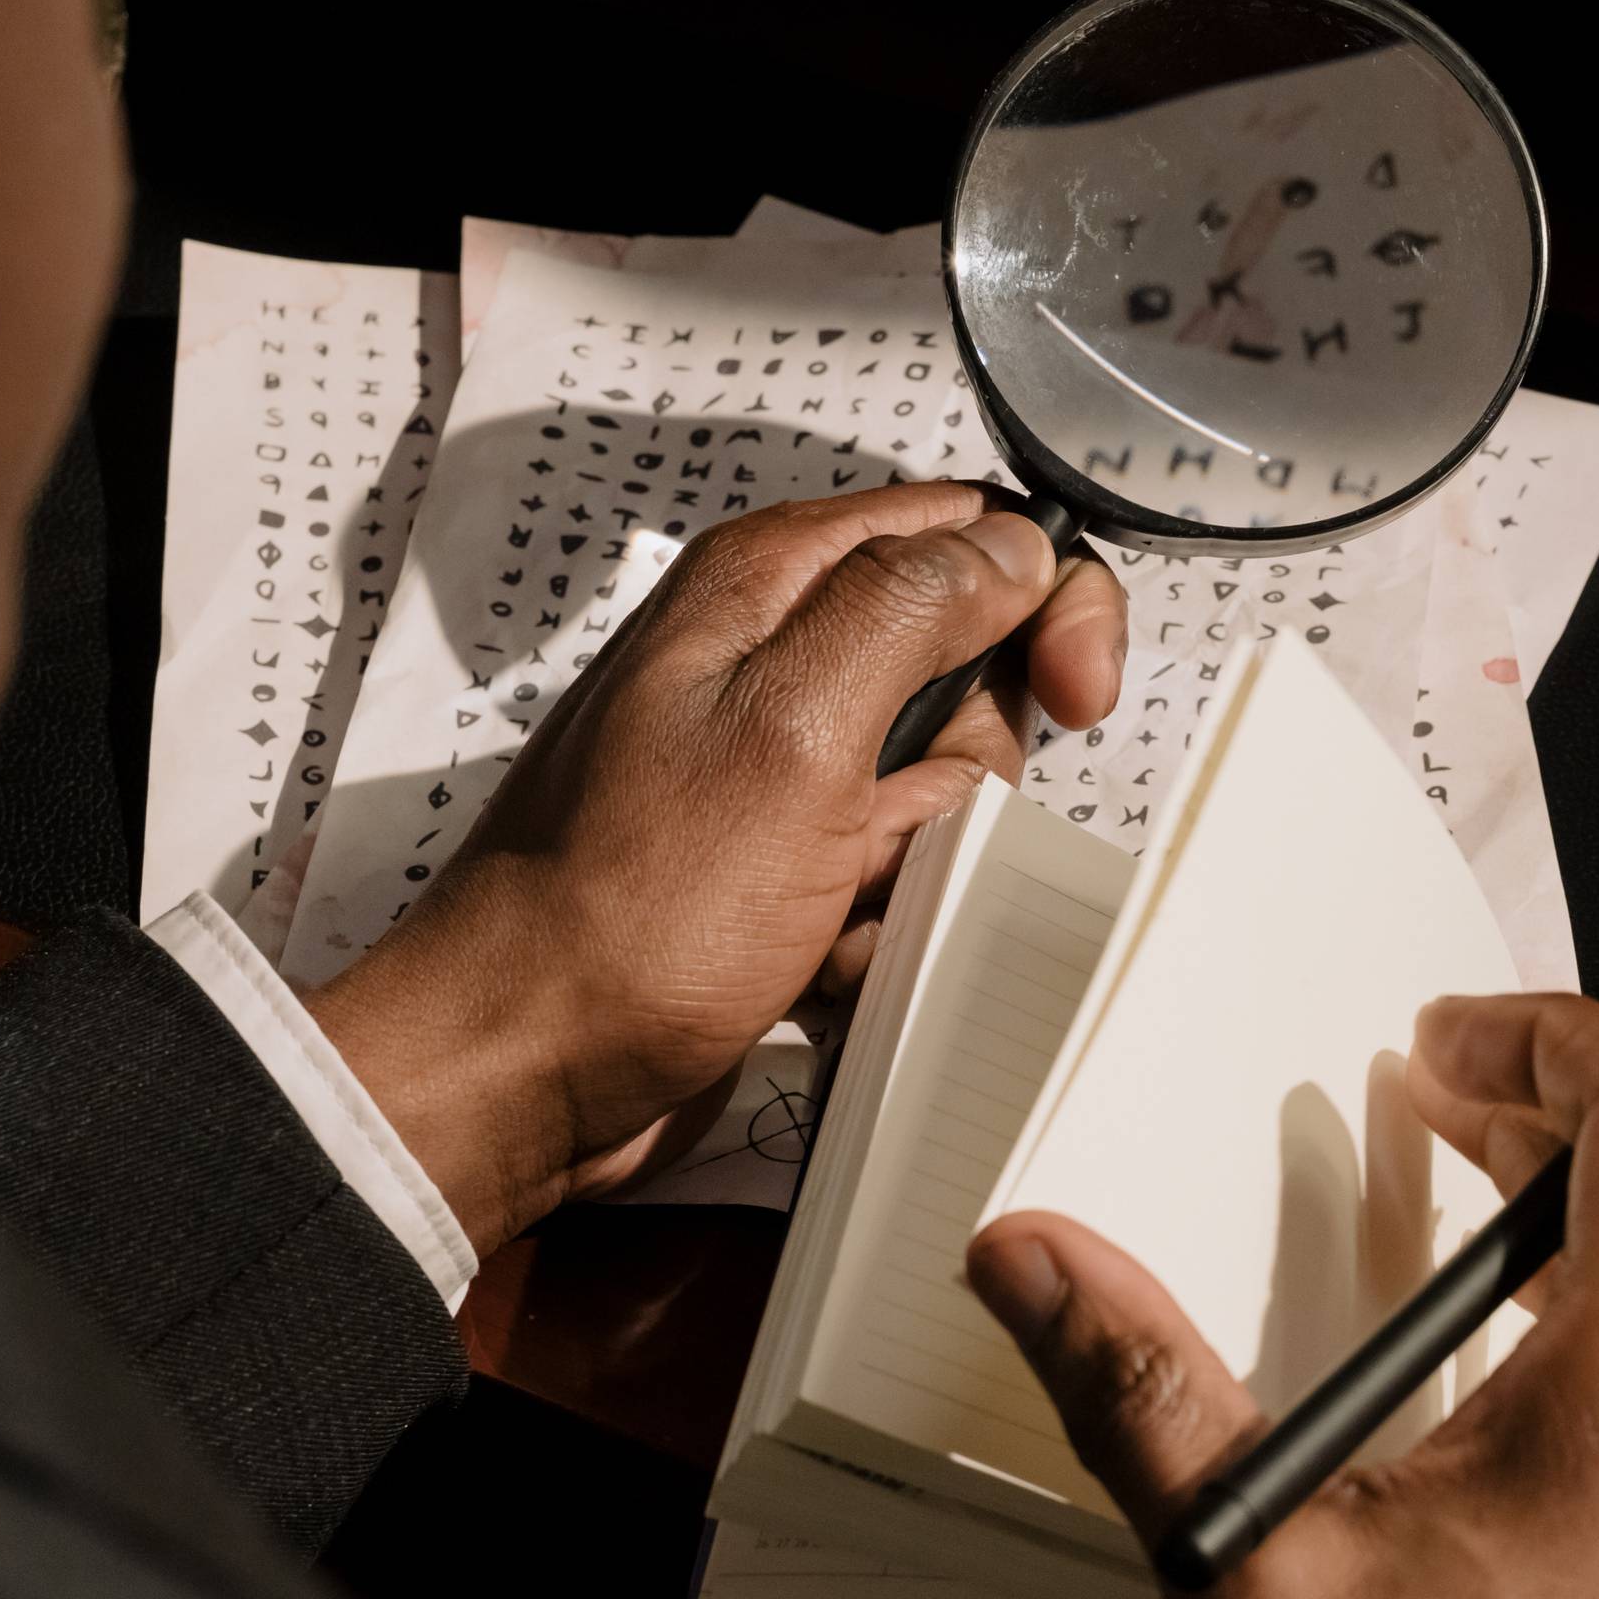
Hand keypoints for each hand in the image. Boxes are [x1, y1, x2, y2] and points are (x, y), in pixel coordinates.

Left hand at [304, 482, 1123, 1255]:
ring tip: (831, 906)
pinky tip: (813, 956)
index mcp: (768, 587)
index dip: (1044, 601)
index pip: (967, 530)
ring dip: (919, 865)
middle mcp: (771, 660)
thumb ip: (910, 608)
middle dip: (970, 767)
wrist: (526, 1068)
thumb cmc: (627, 913)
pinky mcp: (779, 866)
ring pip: (943, 789)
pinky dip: (880, 926)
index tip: (1071, 692)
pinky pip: (895, 877)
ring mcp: (776, 768)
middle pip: (971, 670)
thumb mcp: (794, 730)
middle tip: (899, 823)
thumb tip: (1011, 544)